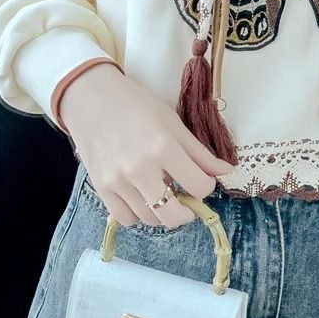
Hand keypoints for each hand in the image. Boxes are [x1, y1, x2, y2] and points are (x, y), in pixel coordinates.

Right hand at [58, 62, 234, 228]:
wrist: (92, 99)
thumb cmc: (136, 104)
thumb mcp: (172, 121)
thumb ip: (199, 151)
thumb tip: (226, 171)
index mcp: (163, 147)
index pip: (199, 185)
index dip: (208, 186)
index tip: (204, 179)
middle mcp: (141, 169)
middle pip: (174, 214)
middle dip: (188, 212)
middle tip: (189, 201)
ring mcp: (118, 182)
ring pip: (151, 219)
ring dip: (164, 212)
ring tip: (165, 193)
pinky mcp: (101, 189)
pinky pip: (127, 218)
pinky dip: (139, 214)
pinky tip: (142, 197)